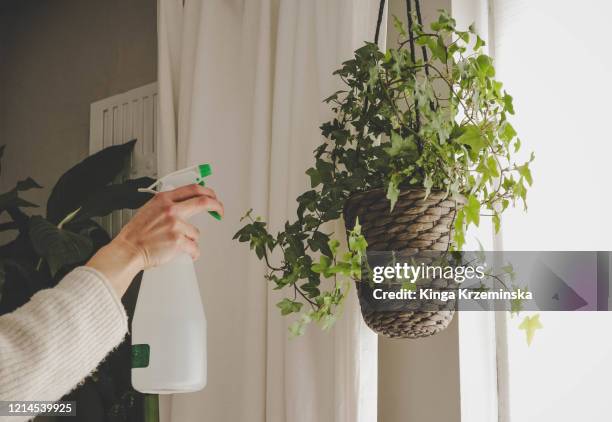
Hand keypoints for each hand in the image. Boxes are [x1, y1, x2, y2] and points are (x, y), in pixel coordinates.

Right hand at [86, 184, 223, 295]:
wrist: (128, 250)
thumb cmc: (136, 234)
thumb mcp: (150, 210)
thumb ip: (167, 205)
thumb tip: (186, 203)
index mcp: (163, 199)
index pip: (193, 189)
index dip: (207, 192)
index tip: (213, 197)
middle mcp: (171, 209)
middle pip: (203, 201)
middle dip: (216, 206)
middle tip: (219, 211)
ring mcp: (175, 225)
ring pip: (196, 232)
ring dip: (191, 240)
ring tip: (178, 245)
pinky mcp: (178, 241)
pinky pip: (194, 247)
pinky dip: (194, 253)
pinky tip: (188, 254)